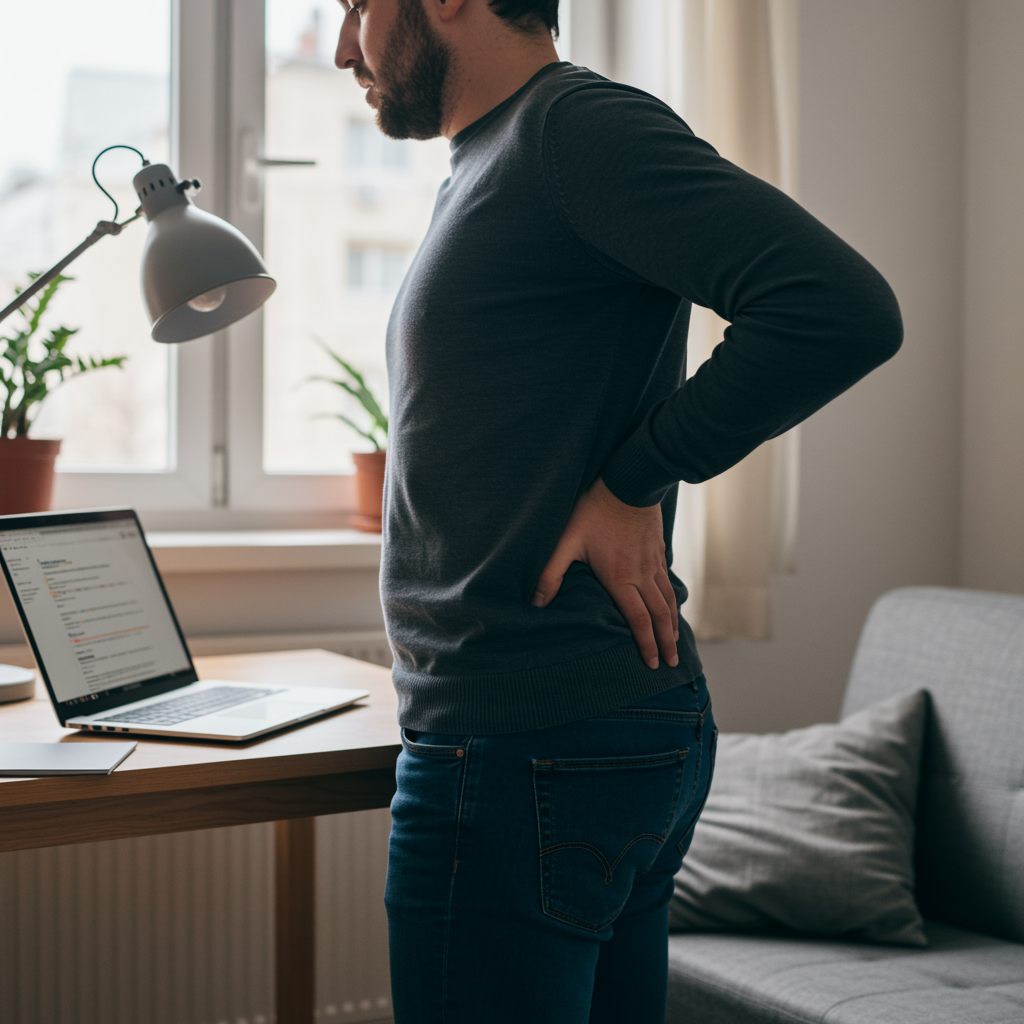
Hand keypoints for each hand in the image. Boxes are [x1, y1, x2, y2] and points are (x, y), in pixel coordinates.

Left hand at [531, 477, 679, 669]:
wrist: (629, 482)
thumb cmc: (594, 511)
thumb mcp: (566, 541)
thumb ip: (551, 573)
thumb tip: (536, 603)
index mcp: (621, 578)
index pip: (638, 620)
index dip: (645, 644)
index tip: (651, 663)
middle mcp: (642, 575)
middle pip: (659, 616)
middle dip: (665, 642)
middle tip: (671, 664)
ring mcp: (653, 563)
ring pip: (668, 600)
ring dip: (673, 624)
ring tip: (675, 642)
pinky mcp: (658, 551)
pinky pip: (668, 582)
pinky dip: (673, 601)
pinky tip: (672, 605)